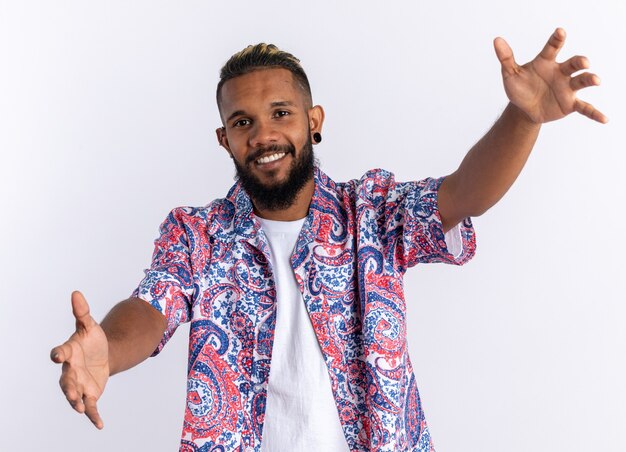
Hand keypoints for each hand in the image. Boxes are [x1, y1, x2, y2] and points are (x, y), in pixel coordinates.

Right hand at [50, 291, 109, 428]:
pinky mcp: (89, 394)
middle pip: (66, 379)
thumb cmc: (92, 340)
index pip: (61, 353)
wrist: (102, 355)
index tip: (57, 355)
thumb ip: (82, 312)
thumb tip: (76, 292)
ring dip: (76, 401)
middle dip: (69, 386)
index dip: (58, 354)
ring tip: (79, 407)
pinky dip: (93, 416)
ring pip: (74, 394)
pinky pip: (90, 407)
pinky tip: (99, 425)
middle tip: (72, 392)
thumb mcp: (90, 326)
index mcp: (69, 352)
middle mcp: (70, 370)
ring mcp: (78, 384)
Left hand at [494, 28, 606, 123]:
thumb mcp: (510, 74)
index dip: (556, 40)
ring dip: (590, 79)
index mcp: (546, 62)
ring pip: (582, 81)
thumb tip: (497, 40)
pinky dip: (595, 113)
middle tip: (583, 62)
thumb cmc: (520, 87)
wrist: (523, 109)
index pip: (552, 48)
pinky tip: (604, 119)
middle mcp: (560, 72)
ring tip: (596, 80)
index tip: (560, 32)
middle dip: (579, 62)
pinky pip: (585, 108)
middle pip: (573, 63)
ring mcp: (567, 88)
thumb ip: (506, 58)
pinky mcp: (570, 104)